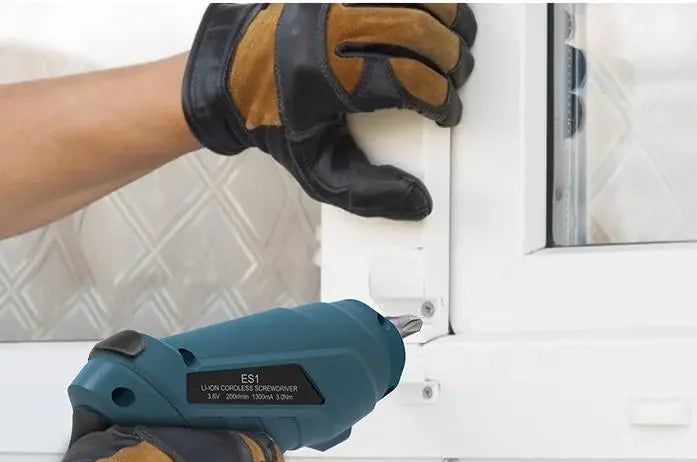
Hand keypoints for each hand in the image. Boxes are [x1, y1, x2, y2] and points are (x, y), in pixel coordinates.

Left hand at [182, 3, 476, 219]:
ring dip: (447, 17)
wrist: (231, 79)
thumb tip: (418, 201)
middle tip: (458, 79)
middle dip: (451, 58)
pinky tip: (434, 8)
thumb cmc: (276, 125)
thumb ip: (368, 194)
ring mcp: (331, 0)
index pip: (406, 81)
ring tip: (460, 39)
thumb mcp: (319, 172)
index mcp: (328, 80)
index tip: (447, 113)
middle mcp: (330, 30)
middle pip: (416, 32)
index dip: (440, 99)